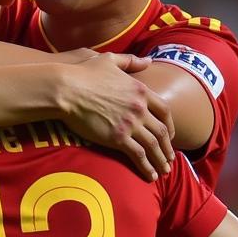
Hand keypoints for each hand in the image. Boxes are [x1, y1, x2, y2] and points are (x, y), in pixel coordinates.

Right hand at [58, 54, 174, 180]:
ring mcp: (130, 124)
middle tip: (169, 159)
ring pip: (153, 146)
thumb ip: (130, 61)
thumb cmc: (83, 74)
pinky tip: (150, 176)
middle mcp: (140, 108)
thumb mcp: (110, 60)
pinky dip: (147, 167)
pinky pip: (138, 155)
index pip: (164, 110)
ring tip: (164, 171)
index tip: (170, 135)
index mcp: (140, 90)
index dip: (170, 125)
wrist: (67, 89)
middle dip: (167, 147)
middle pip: (161, 131)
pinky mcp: (118, 138)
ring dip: (160, 160)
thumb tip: (148, 61)